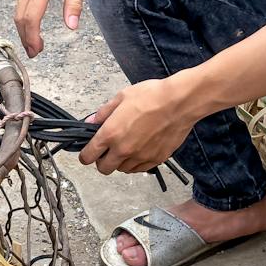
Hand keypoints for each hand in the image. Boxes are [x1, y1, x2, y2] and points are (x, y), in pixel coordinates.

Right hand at [14, 0, 97, 55]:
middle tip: (34, 52)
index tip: (37, 50)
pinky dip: (24, 14)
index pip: (31, 16)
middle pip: (20, 15)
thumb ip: (74, 2)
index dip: (32, 36)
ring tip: (34, 40)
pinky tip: (34, 20)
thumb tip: (70, 27)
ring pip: (18, 7)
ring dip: (24, 26)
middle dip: (25, 36)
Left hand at [79, 78, 200, 174]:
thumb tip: (91, 122)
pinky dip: (136, 163)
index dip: (85, 155)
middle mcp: (124, 150)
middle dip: (101, 161)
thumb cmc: (152, 96)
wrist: (180, 102)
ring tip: (126, 147)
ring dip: (120, 162)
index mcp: (110, 134)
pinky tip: (139, 150)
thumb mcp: (121, 98)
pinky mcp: (156, 159)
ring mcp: (141, 157)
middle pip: (104, 169)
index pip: (88, 156)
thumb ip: (103, 113)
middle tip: (106, 151)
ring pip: (122, 169)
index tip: (88, 151)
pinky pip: (140, 169)